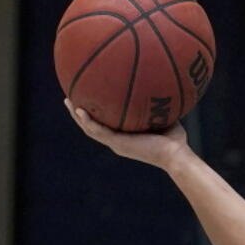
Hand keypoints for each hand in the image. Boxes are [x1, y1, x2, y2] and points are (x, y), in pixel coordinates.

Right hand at [65, 99, 189, 169]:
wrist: (176, 155)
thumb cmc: (175, 142)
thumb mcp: (165, 119)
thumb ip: (159, 107)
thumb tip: (161, 88)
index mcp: (125, 138)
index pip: (106, 126)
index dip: (95, 116)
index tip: (88, 102)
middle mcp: (117, 142)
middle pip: (92, 127)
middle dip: (80, 113)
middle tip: (70, 99)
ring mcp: (116, 144)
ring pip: (90, 129)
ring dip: (77, 115)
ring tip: (68, 100)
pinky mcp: (118, 144)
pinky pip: (98, 131)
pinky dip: (88, 121)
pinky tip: (80, 109)